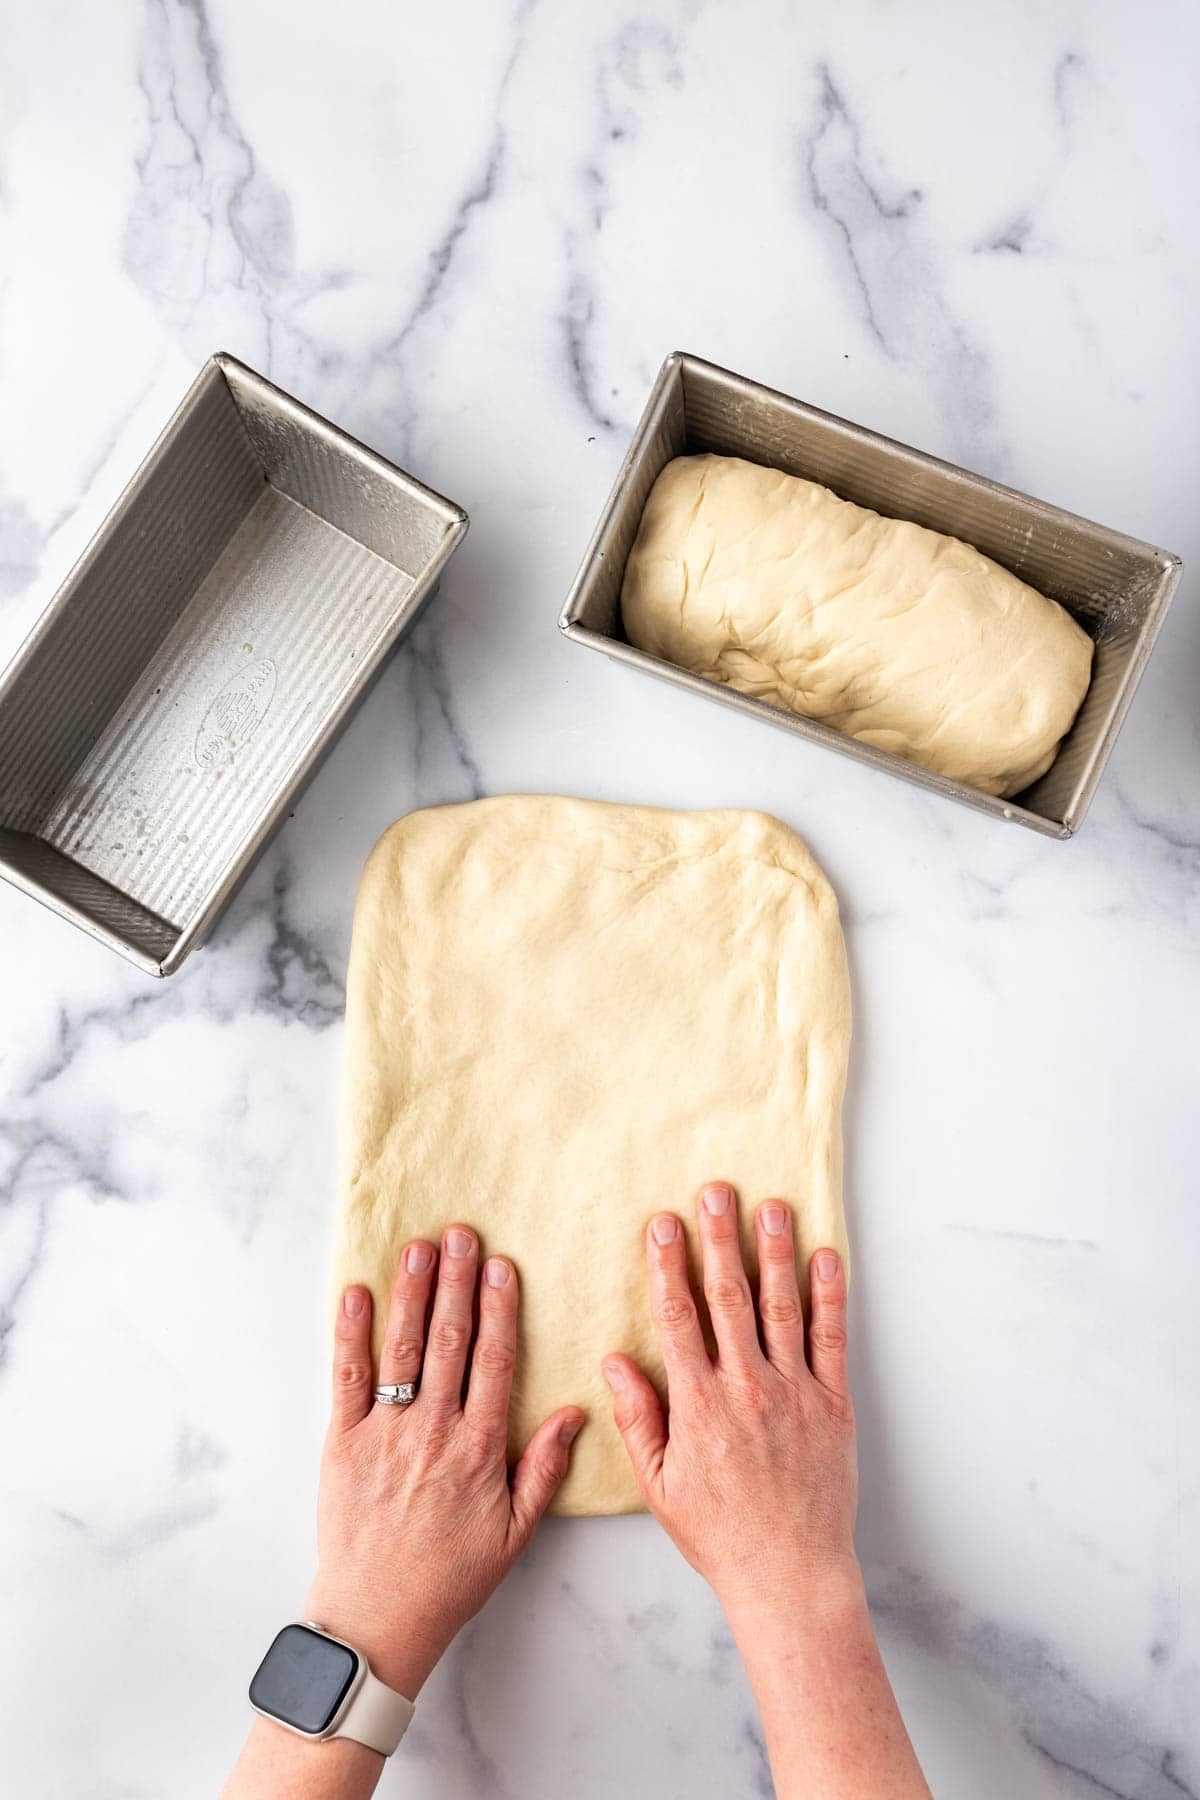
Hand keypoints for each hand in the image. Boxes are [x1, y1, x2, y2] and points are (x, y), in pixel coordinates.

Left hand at [307, 1226, 584, 1697]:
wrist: (378, 1618)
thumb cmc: (450, 1578)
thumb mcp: (515, 1532)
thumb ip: (544, 1468)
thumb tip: (576, 1414)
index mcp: (478, 1448)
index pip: (493, 1361)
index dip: (499, 1309)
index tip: (502, 1267)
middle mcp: (433, 1430)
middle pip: (449, 1340)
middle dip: (456, 1282)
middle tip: (461, 1234)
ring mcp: (384, 1433)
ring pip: (402, 1348)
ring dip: (411, 1292)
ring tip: (419, 1247)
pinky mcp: (341, 1442)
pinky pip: (347, 1378)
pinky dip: (350, 1333)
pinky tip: (356, 1293)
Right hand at [603, 1182, 857, 1622]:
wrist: (790, 1575)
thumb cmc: (720, 1534)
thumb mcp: (659, 1485)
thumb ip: (636, 1419)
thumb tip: (614, 1360)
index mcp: (698, 1406)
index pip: (678, 1319)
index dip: (668, 1267)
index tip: (662, 1224)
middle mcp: (746, 1388)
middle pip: (730, 1298)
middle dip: (720, 1239)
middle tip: (715, 1191)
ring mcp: (794, 1393)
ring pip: (782, 1307)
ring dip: (774, 1251)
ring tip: (769, 1205)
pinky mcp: (833, 1404)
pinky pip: (832, 1338)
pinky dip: (830, 1295)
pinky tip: (825, 1257)